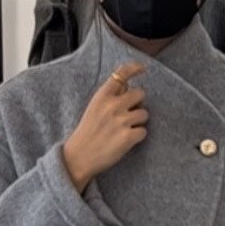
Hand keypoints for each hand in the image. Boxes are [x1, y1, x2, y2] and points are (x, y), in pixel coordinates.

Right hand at [63, 63, 148, 193]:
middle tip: (128, 114)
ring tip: (124, 129)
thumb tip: (129, 88)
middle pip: (140, 93)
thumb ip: (110, 97)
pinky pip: (144, 131)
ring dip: (138, 121)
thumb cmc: (88, 132)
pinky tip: (125, 141)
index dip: (134, 69)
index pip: (121, 74)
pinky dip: (137, 136)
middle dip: (138, 103)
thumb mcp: (94, 108)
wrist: (79, 157)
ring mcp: (121, 121)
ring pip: (144, 113)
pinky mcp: (128, 137)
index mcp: (102, 96)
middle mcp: (112, 106)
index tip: (143, 69)